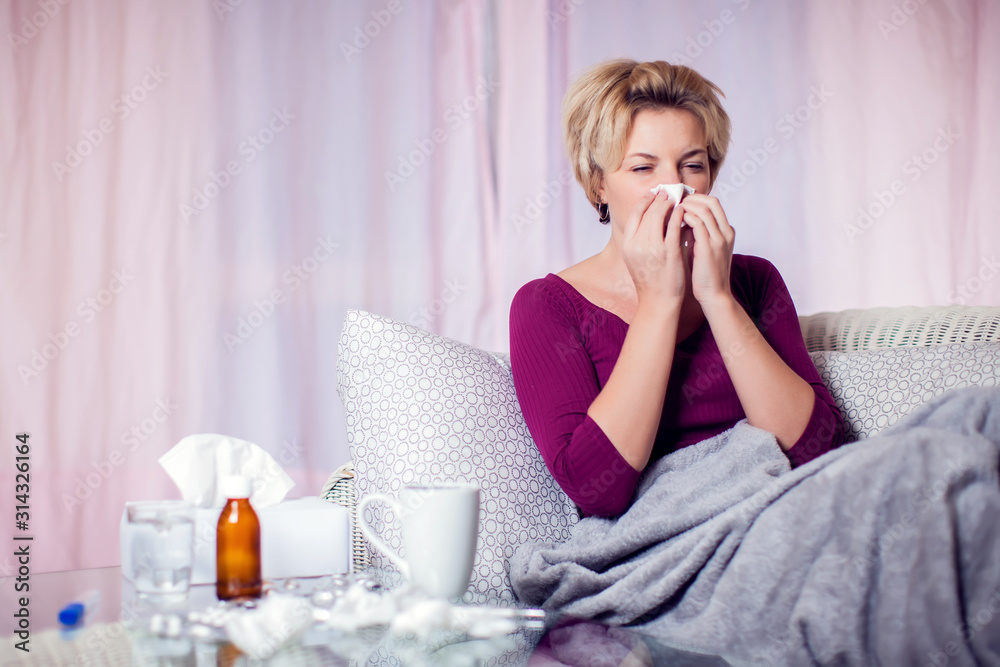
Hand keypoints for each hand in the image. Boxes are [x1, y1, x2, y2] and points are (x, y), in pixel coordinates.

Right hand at [621, 191, 687, 306]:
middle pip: (647, 211)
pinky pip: (674, 226)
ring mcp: (653, 248)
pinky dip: (679, 215)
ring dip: (669, 204)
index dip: (644, 201)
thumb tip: (651, 215)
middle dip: (659, 199)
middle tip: (668, 193)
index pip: (634, 214)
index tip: (653, 195)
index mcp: (627, 245)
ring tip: (676, 200)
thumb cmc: (650, 280)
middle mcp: (637, 244)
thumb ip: (640, 238)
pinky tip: (683, 212)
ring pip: (660, 215)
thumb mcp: (636, 258)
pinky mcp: (669, 252)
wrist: (658, 301)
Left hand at [676, 194, 734, 307]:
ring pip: (704, 209)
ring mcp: (719, 239)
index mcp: (726, 231)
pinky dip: (686, 218)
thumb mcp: (702, 248)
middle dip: (690, 199)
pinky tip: (675, 221)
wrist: (714, 295)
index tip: (680, 201)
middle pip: (711, 201)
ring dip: (686, 206)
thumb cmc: (705, 274)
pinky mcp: (710, 247)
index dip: (696, 198)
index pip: (713, 203)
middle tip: (674, 202)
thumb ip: (695, 233)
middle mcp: (726, 232)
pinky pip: (699, 223)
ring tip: (672, 210)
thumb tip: (679, 218)